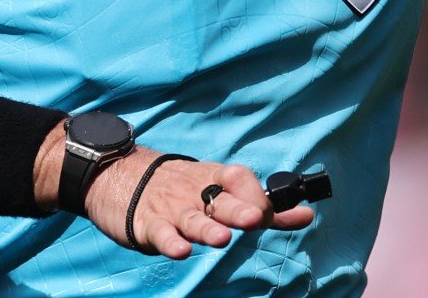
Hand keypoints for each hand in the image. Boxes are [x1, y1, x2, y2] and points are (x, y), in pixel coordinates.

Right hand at [83, 146, 315, 258]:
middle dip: (239, 210)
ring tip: (222, 239)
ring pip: (192, 219)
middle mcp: (196, 192)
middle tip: (256, 219)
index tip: (271, 214)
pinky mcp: (147, 225)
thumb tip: (307, 215)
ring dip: (207, 229)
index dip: (257, 195)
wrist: (120, 176)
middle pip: (221, 200)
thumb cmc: (182, 188)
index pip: (240, 179)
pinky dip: (169, 242)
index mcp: (215, 180)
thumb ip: (266, 208)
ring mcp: (172, 209)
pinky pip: (160, 233)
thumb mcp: (220, 190)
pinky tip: (180, 251)